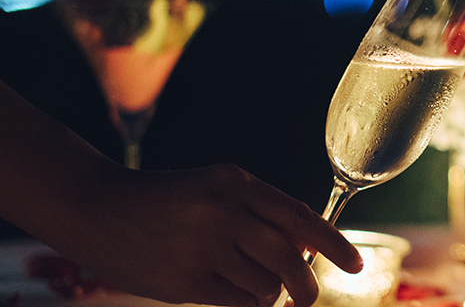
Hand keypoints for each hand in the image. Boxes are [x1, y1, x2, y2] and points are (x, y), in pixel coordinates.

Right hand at [44, 164, 361, 306]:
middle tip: (307, 295)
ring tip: (247, 282)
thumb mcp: (218, 188)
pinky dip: (246, 303)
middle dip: (306, 284)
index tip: (354, 264)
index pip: (300, 217)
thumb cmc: (167, 200)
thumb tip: (311, 247)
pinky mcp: (186, 280)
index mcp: (236, 184)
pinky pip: (239, 303)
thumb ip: (262, 213)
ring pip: (266, 286)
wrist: (96, 207)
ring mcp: (204, 248)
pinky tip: (230, 290)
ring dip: (268, 293)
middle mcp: (224, 212)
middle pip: (290, 259)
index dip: (334, 245)